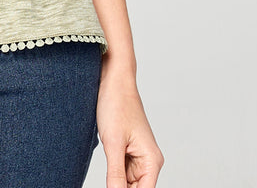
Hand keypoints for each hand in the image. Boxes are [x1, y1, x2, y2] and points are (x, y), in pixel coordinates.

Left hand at [96, 67, 163, 187]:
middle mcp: (148, 160)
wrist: (112, 79)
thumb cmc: (116, 104)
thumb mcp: (113, 143)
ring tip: (108, 155)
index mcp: (151, 161)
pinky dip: (112, 170)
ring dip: (114, 179)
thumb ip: (115, 174)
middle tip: (108, 173)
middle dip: (118, 186)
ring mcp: (137, 155)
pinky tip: (105, 159)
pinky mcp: (126, 149)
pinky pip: (120, 169)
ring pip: (126, 181)